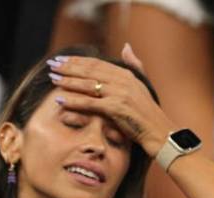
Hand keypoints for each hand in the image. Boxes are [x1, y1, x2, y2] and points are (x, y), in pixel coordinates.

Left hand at [46, 47, 174, 156]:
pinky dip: (74, 101)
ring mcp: (119, 94)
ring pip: (87, 85)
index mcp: (127, 74)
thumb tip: (126, 47)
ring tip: (53, 79)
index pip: (97, 63)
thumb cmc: (150, 114)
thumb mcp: (143, 86)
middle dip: (69, 67)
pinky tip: (61, 99)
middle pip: (90, 71)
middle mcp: (123, 81)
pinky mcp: (116, 109)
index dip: (78, 60)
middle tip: (52, 65)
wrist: (161, 133)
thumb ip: (134, 65)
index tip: (63, 60)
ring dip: (68, 82)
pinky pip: (90, 103)